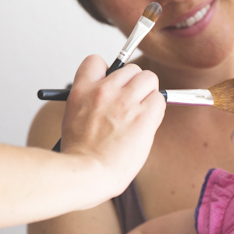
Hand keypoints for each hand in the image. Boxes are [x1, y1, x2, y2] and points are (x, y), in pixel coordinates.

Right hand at [61, 55, 165, 199]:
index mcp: (82, 91)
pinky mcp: (143, 115)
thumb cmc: (82, 155)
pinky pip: (160, 100)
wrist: (88, 173)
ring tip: (141, 115)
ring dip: (149, 95)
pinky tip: (146, 126)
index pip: (96, 61)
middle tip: (132, 105)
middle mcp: (104, 90)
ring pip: (149, 79)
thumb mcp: (74, 119)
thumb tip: (113, 97)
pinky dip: (157, 111)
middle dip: (135, 85)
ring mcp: (124, 101)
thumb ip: (92, 103)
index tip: (113, 85)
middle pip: (131, 69)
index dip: (108, 72)